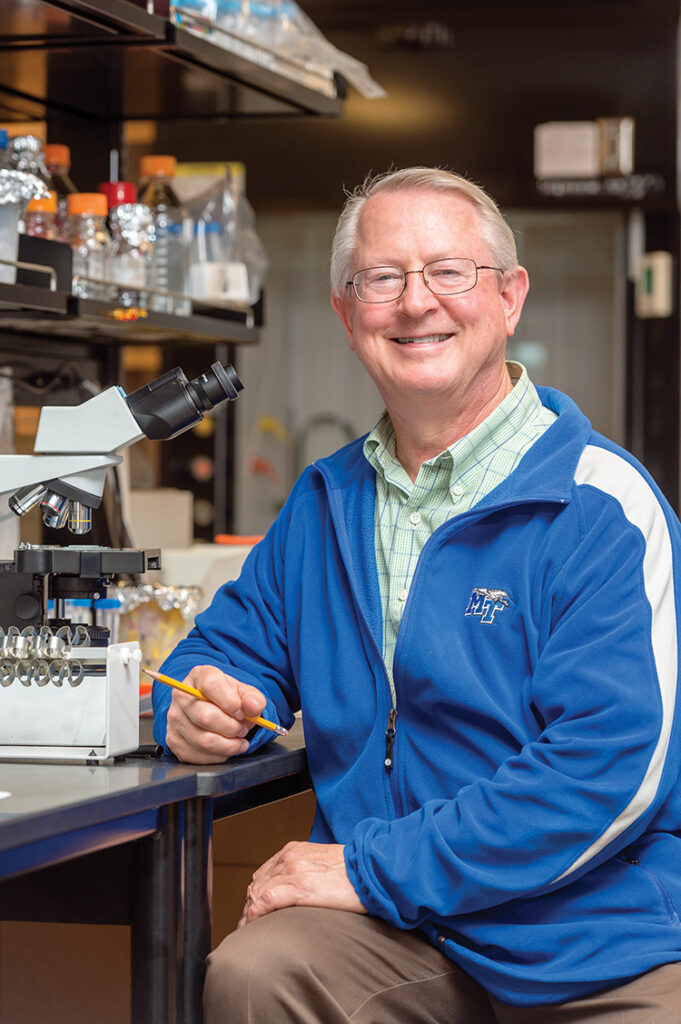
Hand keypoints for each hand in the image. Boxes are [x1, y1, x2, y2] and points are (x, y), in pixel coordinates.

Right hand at [165, 664, 266, 763]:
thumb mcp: (243, 692)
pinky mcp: (173, 740)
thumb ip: (252, 698)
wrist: (210, 707)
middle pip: (206, 717)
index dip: (230, 701)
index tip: (242, 712)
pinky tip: (226, 748)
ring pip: (204, 740)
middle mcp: (181, 696)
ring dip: (228, 745)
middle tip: (243, 729)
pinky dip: (219, 756)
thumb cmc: (227, 698)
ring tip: (239, 740)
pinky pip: (198, 756)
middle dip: (232, 727)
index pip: (211, 685)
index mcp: (199, 676)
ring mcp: (174, 719)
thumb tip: (254, 708)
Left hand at [238, 841, 365, 926]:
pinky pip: (266, 900)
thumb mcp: (321, 865)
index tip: (253, 911)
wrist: (371, 871)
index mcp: (294, 851)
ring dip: (249, 912)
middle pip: (258, 884)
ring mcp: (293, 871)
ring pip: (258, 892)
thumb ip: (304, 872)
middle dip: (250, 905)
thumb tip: (295, 891)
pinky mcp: (300, 887)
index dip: (255, 894)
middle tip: (247, 924)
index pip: (264, 873)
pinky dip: (255, 913)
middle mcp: (290, 857)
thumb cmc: (353, 872)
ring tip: (248, 929)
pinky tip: (253, 924)